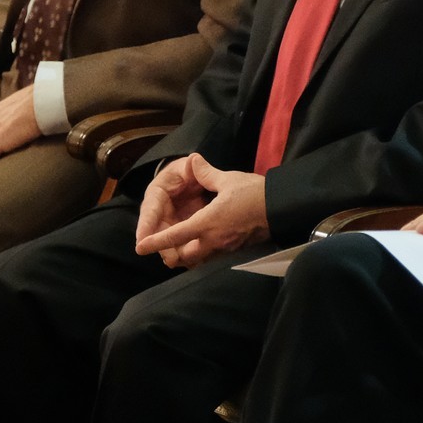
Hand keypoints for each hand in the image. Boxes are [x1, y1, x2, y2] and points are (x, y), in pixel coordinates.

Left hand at [133, 154, 269, 268]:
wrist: (282, 208)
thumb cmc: (254, 193)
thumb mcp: (228, 180)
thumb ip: (207, 174)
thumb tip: (193, 161)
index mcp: (207, 223)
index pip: (175, 236)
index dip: (155, 242)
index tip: (140, 248)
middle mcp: (213, 240)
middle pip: (185, 257)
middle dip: (172, 255)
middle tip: (165, 250)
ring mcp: (225, 249)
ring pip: (199, 261)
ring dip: (188, 257)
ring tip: (182, 250)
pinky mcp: (236, 251)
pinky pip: (214, 259)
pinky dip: (204, 255)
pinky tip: (204, 245)